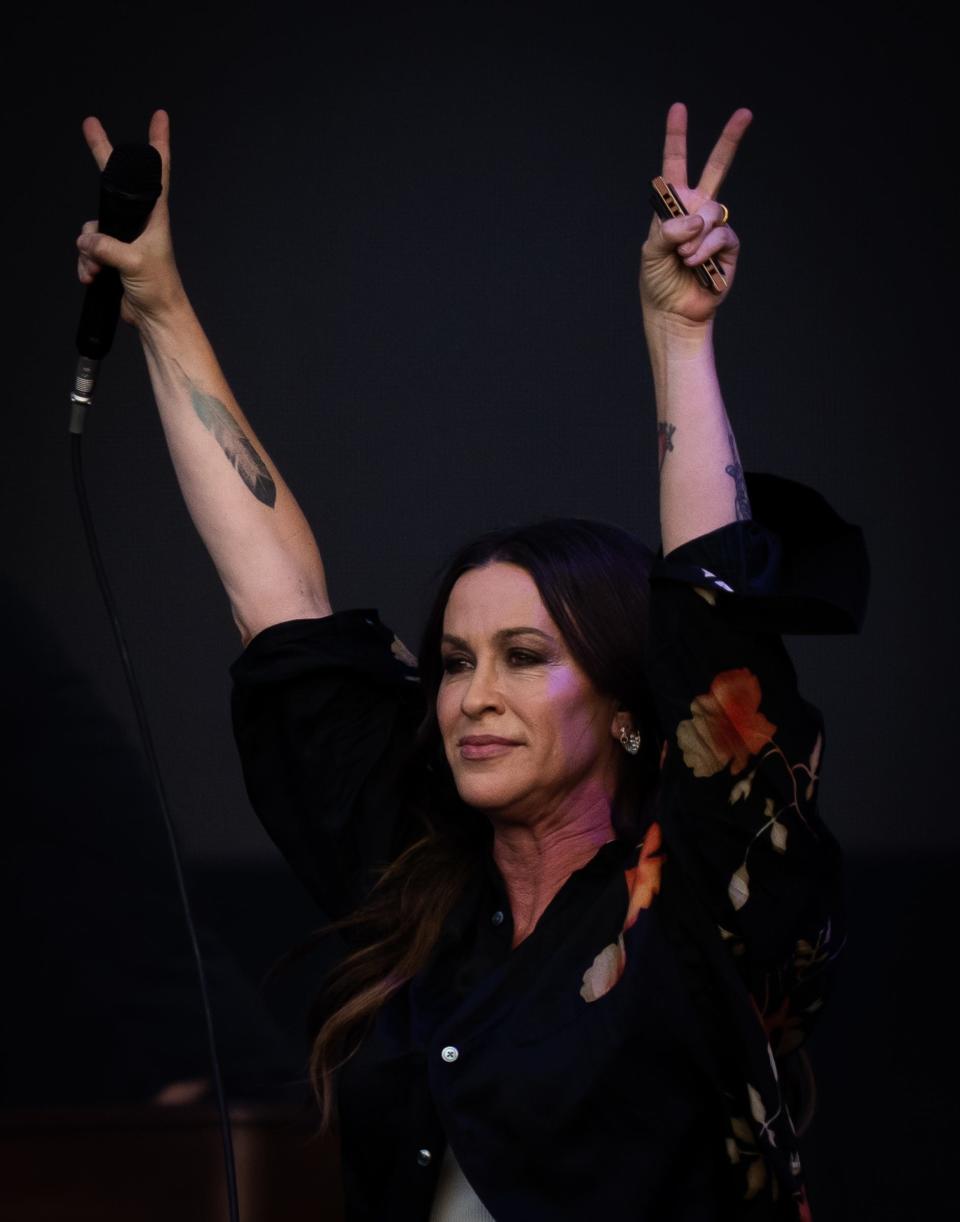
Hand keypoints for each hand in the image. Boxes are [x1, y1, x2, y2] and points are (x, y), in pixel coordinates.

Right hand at [76, 110, 185, 327]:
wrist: (156, 318)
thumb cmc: (159, 289)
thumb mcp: (135, 263)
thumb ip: (108, 247)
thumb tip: (86, 240)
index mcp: (155, 216)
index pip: (158, 172)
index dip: (158, 143)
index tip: (159, 118)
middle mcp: (139, 222)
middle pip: (114, 183)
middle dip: (101, 156)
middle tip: (90, 125)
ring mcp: (124, 238)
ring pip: (92, 226)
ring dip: (88, 249)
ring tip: (99, 270)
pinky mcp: (113, 256)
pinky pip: (88, 250)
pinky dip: (86, 264)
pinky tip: (94, 278)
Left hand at [639, 102, 751, 324]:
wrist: (674, 312)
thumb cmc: (657, 281)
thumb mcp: (650, 252)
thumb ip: (666, 230)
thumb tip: (696, 219)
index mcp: (674, 205)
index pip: (674, 165)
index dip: (676, 137)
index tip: (678, 108)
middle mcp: (697, 210)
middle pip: (717, 167)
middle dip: (730, 139)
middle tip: (745, 112)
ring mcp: (714, 226)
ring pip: (711, 212)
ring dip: (694, 236)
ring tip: (684, 258)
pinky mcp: (729, 246)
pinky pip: (721, 234)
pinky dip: (705, 248)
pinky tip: (695, 263)